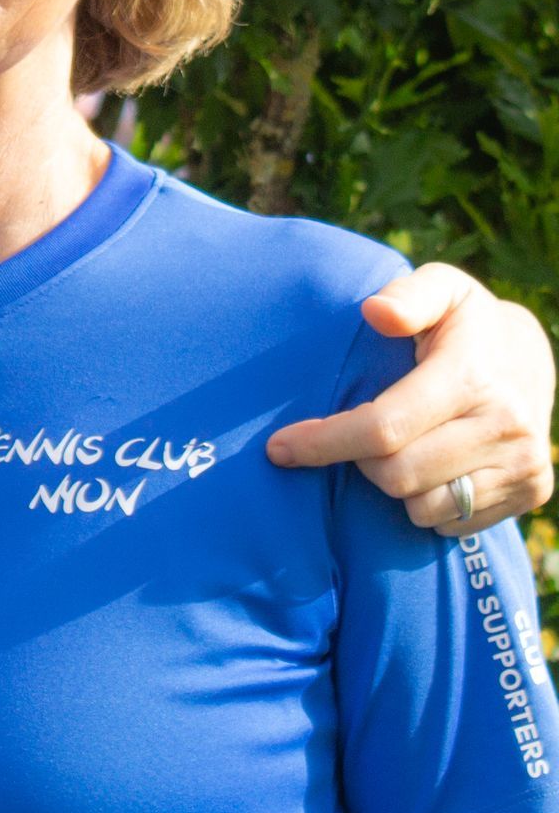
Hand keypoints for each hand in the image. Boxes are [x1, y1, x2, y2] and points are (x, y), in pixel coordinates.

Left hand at [266, 263, 555, 534]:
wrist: (532, 358)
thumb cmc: (463, 323)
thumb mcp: (440, 288)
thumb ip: (408, 295)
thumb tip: (375, 310)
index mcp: (471, 377)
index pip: (384, 429)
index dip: (324, 443)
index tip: (279, 448)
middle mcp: (505, 425)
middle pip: (397, 475)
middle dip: (357, 462)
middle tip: (352, 438)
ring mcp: (523, 463)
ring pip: (423, 507)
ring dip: (392, 486)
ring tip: (394, 449)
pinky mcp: (532, 491)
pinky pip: (452, 524)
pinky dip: (425, 503)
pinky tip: (427, 468)